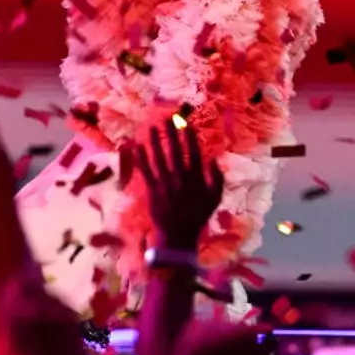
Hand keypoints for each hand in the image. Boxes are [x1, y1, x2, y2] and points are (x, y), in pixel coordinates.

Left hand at [135, 122, 223, 251]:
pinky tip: (137, 147)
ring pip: (158, 158)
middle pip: (174, 151)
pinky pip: (146, 171)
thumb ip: (217, 179)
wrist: (178, 236)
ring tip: (150, 127)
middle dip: (170, 133)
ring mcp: (165, 183)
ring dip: (154, 141)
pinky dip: (141, 158)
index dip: (189, 137)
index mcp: (195, 178)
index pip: (192, 152)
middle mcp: (179, 178)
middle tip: (166, 118)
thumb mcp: (215, 199)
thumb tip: (214, 159)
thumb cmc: (198, 216)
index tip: (185, 123)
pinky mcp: (152, 190)